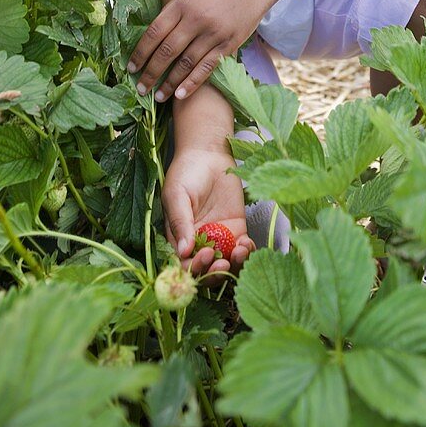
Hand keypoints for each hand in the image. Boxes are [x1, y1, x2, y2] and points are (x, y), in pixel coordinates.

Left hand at [127, 0, 275, 101]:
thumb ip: (175, 12)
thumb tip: (155, 38)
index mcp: (181, 4)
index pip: (154, 33)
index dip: (140, 53)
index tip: (131, 68)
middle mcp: (195, 19)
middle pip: (167, 51)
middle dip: (151, 73)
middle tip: (140, 88)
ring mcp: (213, 32)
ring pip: (185, 63)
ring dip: (170, 83)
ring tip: (159, 97)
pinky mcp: (229, 43)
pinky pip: (207, 67)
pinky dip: (192, 83)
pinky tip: (181, 94)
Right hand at [162, 145, 255, 279]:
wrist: (208, 154)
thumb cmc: (186, 173)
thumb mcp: (177, 195)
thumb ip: (180, 223)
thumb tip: (182, 252)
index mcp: (179, 239)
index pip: (185, 265)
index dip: (194, 268)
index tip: (205, 256)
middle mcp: (198, 244)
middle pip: (206, 270)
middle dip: (214, 272)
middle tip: (222, 263)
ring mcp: (219, 239)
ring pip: (227, 264)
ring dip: (234, 265)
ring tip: (239, 252)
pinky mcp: (236, 229)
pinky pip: (243, 249)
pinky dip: (247, 253)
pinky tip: (248, 245)